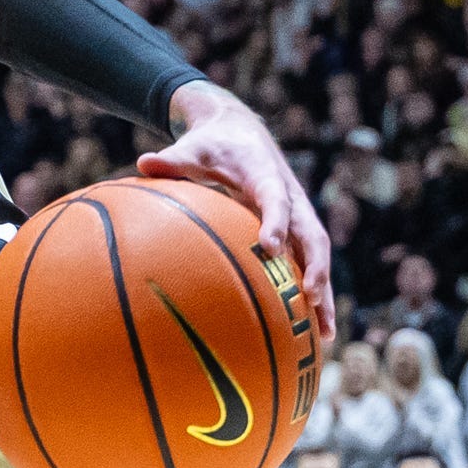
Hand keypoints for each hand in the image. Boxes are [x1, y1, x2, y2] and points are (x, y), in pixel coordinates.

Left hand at [139, 80, 334, 341]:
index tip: (270, 247)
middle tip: (311, 296)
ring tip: (325, 334)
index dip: (276, 222)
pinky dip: (316, 294)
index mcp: (267, 175)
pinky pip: (310, 262)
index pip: (276, 199)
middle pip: (312, 234)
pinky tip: (316, 332)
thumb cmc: (213, 145)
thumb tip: (142, 162)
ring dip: (325, 292)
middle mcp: (292, 197)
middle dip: (315, 265)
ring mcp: (298, 215)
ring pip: (318, 255)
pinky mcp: (297, 229)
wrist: (241, 133)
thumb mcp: (193, 148)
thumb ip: (173, 160)